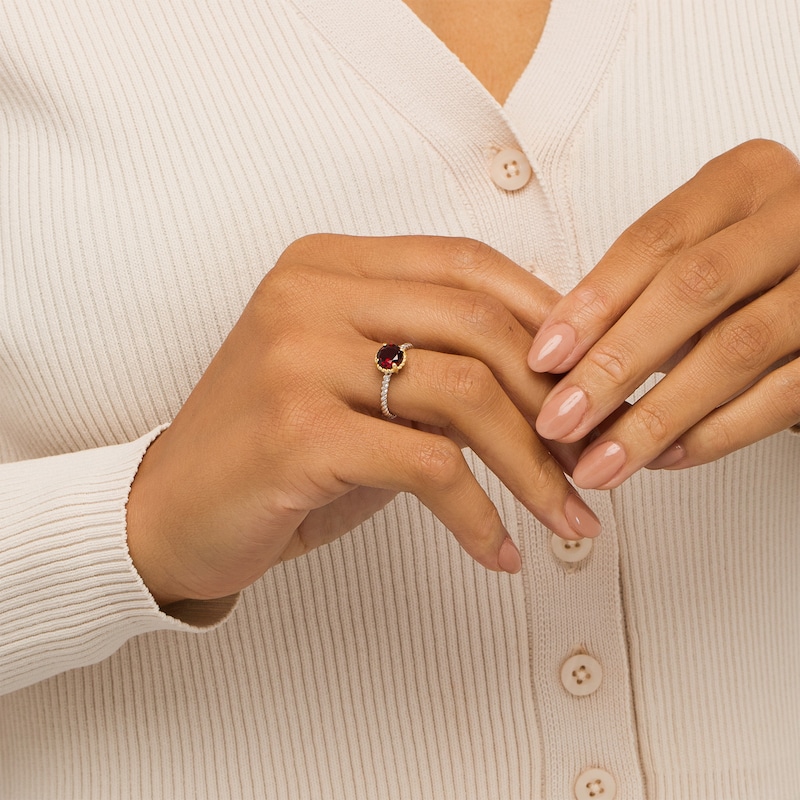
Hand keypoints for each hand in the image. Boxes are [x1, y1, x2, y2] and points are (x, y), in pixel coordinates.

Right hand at [127, 234, 600, 606]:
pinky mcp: (299, 429)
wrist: (170, 510)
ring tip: (569, 518)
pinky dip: (480, 516)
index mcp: (329, 264)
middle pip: (478, 324)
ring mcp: (299, 356)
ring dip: (534, 467)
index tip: (588, 378)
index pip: (467, 264)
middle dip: (555, 400)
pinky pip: (429, 467)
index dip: (546, 318)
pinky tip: (501, 552)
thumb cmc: (276, 448)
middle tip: (593, 457)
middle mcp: (311, 293)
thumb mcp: (358, 386)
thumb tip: (553, 381)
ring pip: (466, 394)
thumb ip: (435, 362)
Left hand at [527, 139, 799, 488]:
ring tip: (602, 460)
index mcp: (742, 181)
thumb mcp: (697, 251)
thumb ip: (639, 289)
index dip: (593, 303)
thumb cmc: (750, 266)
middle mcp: (794, 218)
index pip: (654, 240)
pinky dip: (717, 433)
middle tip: (560, 421)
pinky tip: (666, 455)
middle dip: (615, 365)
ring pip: (736, 349)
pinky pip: (784, 395)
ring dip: (657, 417)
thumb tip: (557, 356)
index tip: (544, 358)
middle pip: (692, 290)